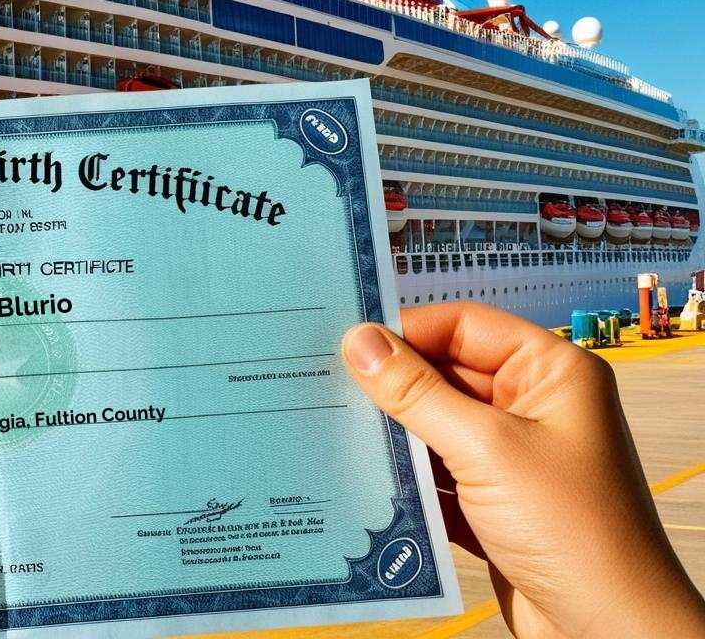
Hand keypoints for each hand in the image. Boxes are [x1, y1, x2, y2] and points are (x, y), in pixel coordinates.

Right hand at [342, 303, 704, 638]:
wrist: (606, 630)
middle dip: (392, 384)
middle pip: (445, 373)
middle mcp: (535, 406)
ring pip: (435, 425)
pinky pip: (436, 472)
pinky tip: (363, 478)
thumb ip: (416, 393)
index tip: (345, 343)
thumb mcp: (484, 448)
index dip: (407, 331)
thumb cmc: (572, 530)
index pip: (465, 326)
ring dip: (394, 433)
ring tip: (336, 430)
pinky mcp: (493, 502)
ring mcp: (514, 456)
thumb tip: (359, 342)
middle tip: (327, 386)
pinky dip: (404, 476)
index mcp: (552, 372)